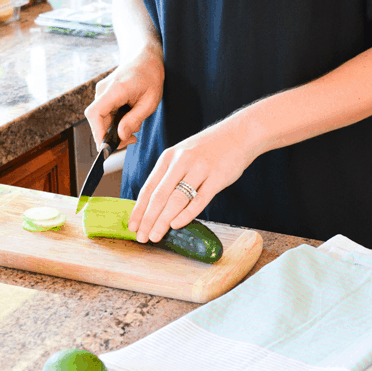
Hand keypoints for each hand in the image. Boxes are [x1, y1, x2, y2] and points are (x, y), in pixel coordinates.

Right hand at [84, 44, 163, 149]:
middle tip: (131, 140)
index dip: (97, 132)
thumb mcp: (150, 101)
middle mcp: (103, 90)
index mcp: (115, 89)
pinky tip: (128, 119)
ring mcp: (102, 92)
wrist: (145, 56)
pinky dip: (115, 121)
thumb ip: (134, 120)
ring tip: (133, 126)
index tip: (106, 146)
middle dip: (110, 135)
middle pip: (97, 120)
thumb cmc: (150, 76)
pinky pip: (105, 113)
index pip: (94, 114)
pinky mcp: (104, 95)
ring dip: (114, 128)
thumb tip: (121, 136)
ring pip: (101, 119)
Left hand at [128, 115, 255, 242]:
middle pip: (159, 196)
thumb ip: (170, 176)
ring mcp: (200, 169)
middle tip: (141, 237)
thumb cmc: (209, 149)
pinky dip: (186, 214)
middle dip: (148, 219)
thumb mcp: (183, 156)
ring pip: (176, 199)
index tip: (132, 226)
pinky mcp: (217, 177)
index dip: (139, 209)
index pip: (148, 188)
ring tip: (155, 235)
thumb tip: (155, 206)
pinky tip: (177, 225)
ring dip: (163, 220)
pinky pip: (199, 199)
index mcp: (169, 157)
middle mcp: (181, 162)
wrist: (239, 134)